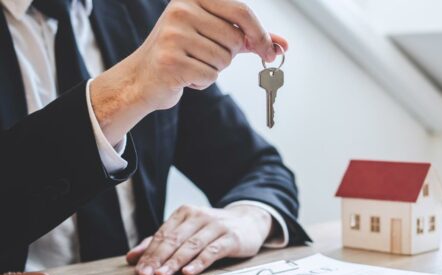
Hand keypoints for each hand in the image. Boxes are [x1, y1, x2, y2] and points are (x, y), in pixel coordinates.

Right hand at [90, 0, 287, 144]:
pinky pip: (210, 76)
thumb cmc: (183, 53)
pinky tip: (185, 75)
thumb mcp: (215, 37)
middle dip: (228, 55)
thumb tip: (282, 46)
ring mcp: (173, 35)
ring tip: (192, 64)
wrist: (144, 78)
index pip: (241, 11)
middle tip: (206, 56)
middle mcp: (181, 10)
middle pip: (235, 39)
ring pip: (224, 60)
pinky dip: (203, 81)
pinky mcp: (170, 60)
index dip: (260, 33)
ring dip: (214, 69)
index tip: (270, 51)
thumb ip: (249, 38)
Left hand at [126, 204, 272, 274]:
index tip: (139, 270)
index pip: (163, 234)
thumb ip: (160, 243)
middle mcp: (200, 217)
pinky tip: (188, 272)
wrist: (249, 221)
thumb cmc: (214, 229)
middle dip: (158, 259)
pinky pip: (212, 251)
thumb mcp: (187, 231)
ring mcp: (217, 226)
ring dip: (175, 262)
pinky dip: (199, 262)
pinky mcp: (231, 238)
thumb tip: (132, 257)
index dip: (149, 253)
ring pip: (191, 246)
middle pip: (174, 239)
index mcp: (185, 213)